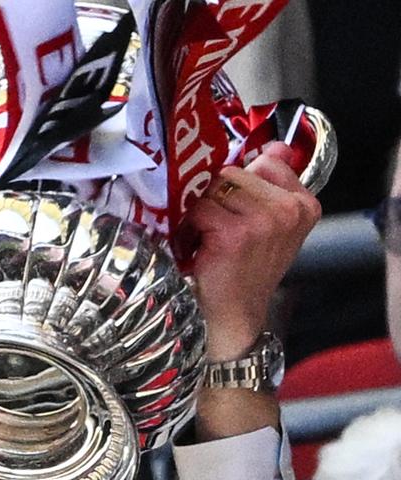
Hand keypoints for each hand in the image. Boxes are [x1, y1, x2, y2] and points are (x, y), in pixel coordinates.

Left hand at [188, 142, 320, 360]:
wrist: (235, 316)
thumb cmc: (248, 272)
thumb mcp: (272, 226)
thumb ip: (274, 184)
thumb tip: (276, 147)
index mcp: (305, 205)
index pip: (267, 161)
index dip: (243, 181)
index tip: (240, 208)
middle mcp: (289, 211)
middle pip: (236, 172)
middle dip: (220, 197)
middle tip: (220, 228)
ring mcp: (263, 221)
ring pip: (215, 189)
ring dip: (203, 212)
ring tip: (210, 238)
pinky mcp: (234, 234)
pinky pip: (200, 209)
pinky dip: (192, 228)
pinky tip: (202, 248)